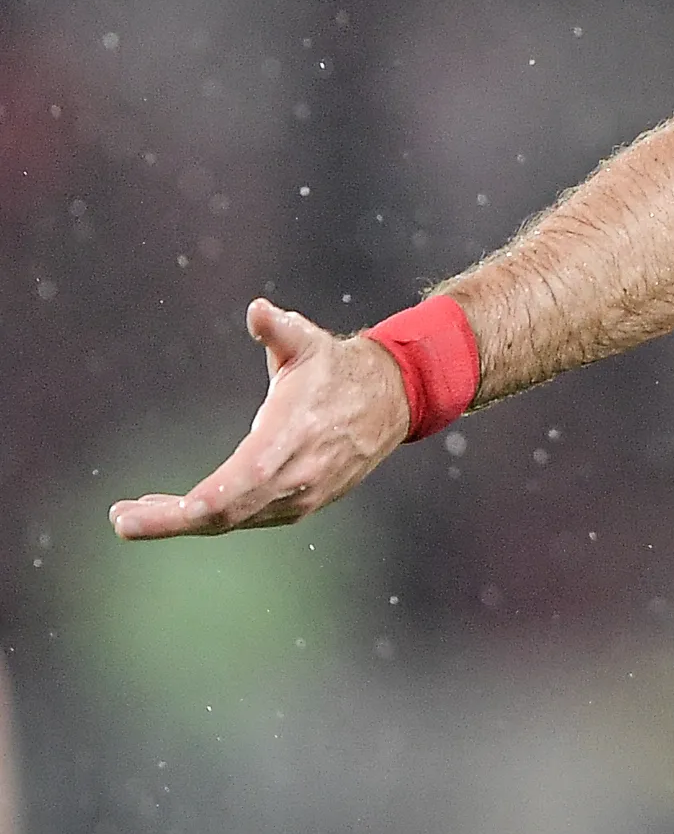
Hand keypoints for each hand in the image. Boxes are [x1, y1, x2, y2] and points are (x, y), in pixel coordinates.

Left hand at [109, 299, 409, 539]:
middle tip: (121, 520)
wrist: (392, 400)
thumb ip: (279, 329)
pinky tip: (181, 508)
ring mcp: (302, 496)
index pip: (234, 486)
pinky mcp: (301, 504)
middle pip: (224, 516)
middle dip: (168, 523)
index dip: (185, 508)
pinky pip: (246, 519)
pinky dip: (210, 517)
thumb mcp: (309, 342)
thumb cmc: (339, 368)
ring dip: (183, 521)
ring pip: (232, 522)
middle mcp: (297, 476)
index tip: (138, 515)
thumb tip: (258, 310)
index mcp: (292, 437)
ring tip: (137, 514)